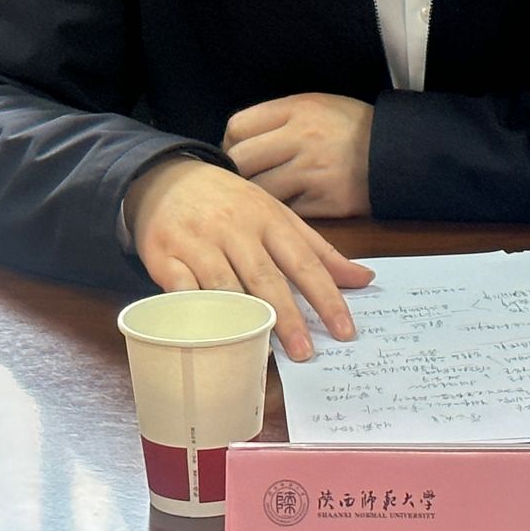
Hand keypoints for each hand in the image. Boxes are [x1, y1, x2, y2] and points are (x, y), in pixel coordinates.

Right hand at [127, 157, 373, 360]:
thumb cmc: (231, 203)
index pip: (304, 262)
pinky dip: (195, 311)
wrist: (166, 177)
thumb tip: (364, 278)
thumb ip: (319, 250)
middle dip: (287, 317)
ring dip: (243, 319)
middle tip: (305, 353)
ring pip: (224, 285)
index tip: (344, 330)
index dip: (326, 297)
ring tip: (262, 351)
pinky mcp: (165, 256)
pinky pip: (181, 289)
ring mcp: (198, 243)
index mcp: (268, 219)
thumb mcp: (277, 215)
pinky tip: (209, 334)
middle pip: (265, 278)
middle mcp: (235, 230)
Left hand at [224, 93, 373, 218]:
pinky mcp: (326, 202)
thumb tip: (235, 142)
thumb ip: (277, 118)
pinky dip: (284, 211)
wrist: (401, 152)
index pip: (237, 127)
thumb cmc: (352, 127)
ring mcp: (313, 173)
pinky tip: (290, 206)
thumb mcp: (316, 104)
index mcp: (297, 109)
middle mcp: (302, 138)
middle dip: (237, 172)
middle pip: (241, 160)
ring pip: (260, 190)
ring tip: (266, 195)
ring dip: (258, 195)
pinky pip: (287, 210)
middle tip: (245, 178)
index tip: (237, 153)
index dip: (230, 143)